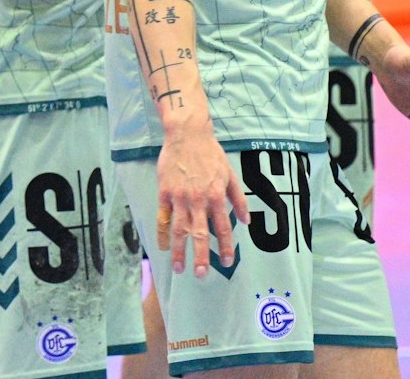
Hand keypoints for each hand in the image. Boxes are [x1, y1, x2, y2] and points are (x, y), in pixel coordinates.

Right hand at [156, 120, 248, 277]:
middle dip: (200, 257)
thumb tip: (246, 221)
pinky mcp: (164, 193)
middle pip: (199, 234)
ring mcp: (179, 198)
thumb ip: (238, 199)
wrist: (187, 135)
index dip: (225, 247)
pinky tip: (163, 246)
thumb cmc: (210, 154)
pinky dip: (162, 233)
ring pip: (179, 230)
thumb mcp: (230, 175)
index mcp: (215, 197)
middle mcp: (197, 200)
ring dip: (179, 251)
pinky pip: (163, 217)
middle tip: (201, 275)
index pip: (222, 228)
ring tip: (179, 268)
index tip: (226, 262)